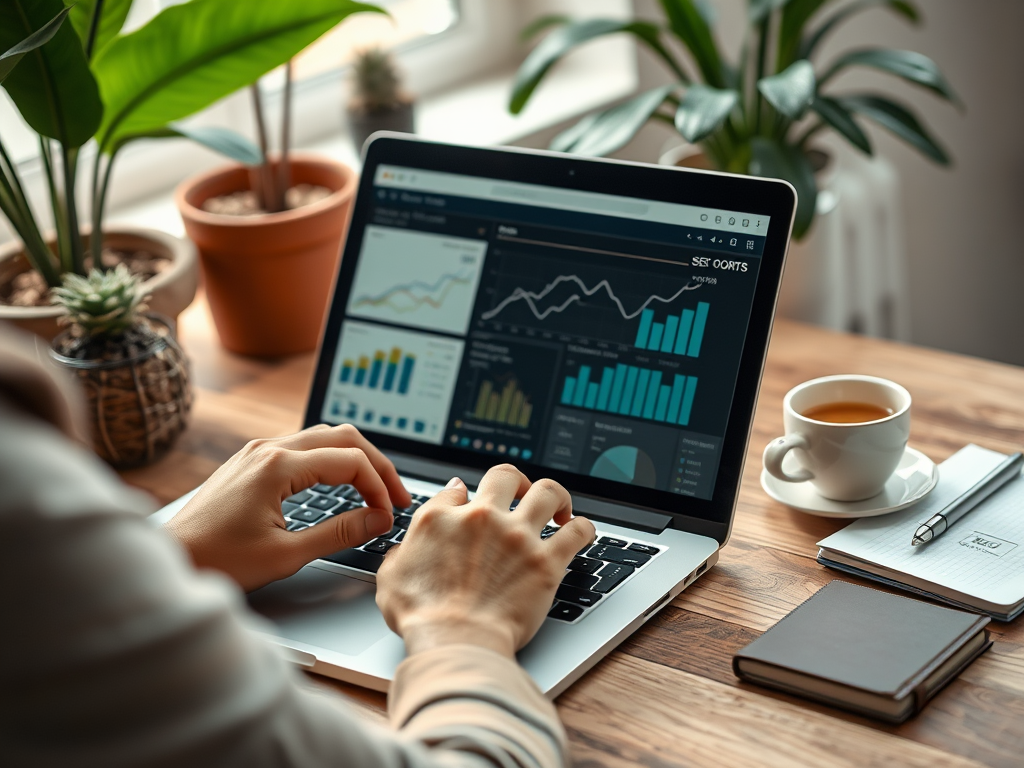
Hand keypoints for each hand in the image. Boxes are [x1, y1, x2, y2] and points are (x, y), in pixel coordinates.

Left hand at [165, 424, 410, 591]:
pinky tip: (341, 482)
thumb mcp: (286, 554)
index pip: (350, 461)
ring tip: (375, 488)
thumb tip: (378, 520)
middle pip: (343, 437)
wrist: (170, 559)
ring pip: (324, 436)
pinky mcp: (252, 461)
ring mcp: (258, 451)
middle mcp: (268, 448)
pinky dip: (332, 459)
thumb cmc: (218, 560)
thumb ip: (339, 533)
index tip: (389, 515)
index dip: (380, 487)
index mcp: (277, 466)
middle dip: (377, 464)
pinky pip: (303, 446)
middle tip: (397, 495)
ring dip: (355, 459)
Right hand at [375, 465, 595, 657]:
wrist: (456, 643)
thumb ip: (402, 551)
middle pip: (506, 475)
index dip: (465, 496)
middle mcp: (481, 518)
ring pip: (548, 492)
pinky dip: (583, 528)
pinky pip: (577, 531)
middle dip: (515, 481)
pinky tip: (581, 531)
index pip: (457, 489)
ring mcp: (517, 537)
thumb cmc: (422, 619)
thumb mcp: (391, 577)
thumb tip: (410, 543)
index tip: (472, 505)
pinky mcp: (547, 561)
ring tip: (558, 507)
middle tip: (521, 494)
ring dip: (556, 496)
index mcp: (440, 519)